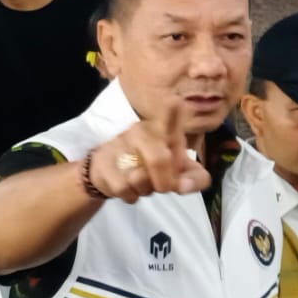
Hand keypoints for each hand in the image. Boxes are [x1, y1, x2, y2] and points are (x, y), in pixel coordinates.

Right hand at [85, 102, 210, 202]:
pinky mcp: (102, 160)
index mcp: (165, 129)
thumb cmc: (153, 167)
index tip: (175, 102)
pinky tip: (128, 189)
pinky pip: (123, 187)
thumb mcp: (180, 172)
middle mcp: (142, 131)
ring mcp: (120, 143)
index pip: (170, 115)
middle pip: (160, 160)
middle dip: (165, 183)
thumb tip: (185, 186)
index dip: (173, 112)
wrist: (110, 173)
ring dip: (144, 190)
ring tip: (142, 184)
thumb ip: (194, 178)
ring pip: (139, 178)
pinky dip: (130, 196)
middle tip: (163, 188)